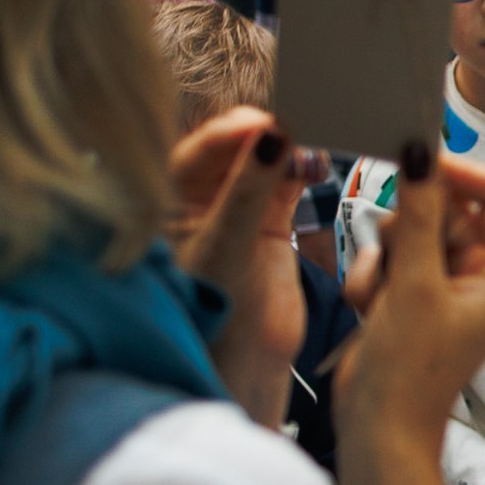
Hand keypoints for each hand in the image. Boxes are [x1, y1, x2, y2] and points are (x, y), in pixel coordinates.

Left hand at [165, 107, 306, 427]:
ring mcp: (236, 206)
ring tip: (306, 147)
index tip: (261, 121)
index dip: (228, 133)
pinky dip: (303, 168)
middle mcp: (198, 198)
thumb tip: (270, 134)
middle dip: (262, 133)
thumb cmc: (215, 314)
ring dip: (286, 149)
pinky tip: (315, 164)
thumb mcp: (228, 245)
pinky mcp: (270, 220)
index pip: (196, 150)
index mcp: (169, 201)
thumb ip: (249, 189)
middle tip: (290, 125)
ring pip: (263, 160)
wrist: (248, 363)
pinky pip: (287, 179)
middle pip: (231, 147)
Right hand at [335, 145, 484, 458]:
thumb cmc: (409, 371)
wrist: (377, 430)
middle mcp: (483, 272)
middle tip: (396, 259)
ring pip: (411, 229)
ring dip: (384, 257)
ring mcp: (446, 282)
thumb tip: (422, 152)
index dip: (458, 172)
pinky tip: (370, 311)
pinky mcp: (412, 293)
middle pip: (448, 206)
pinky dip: (372, 278)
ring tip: (382, 299)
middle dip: (410, 227)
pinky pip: (388, 256)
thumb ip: (420, 215)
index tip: (415, 163)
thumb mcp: (415, 285)